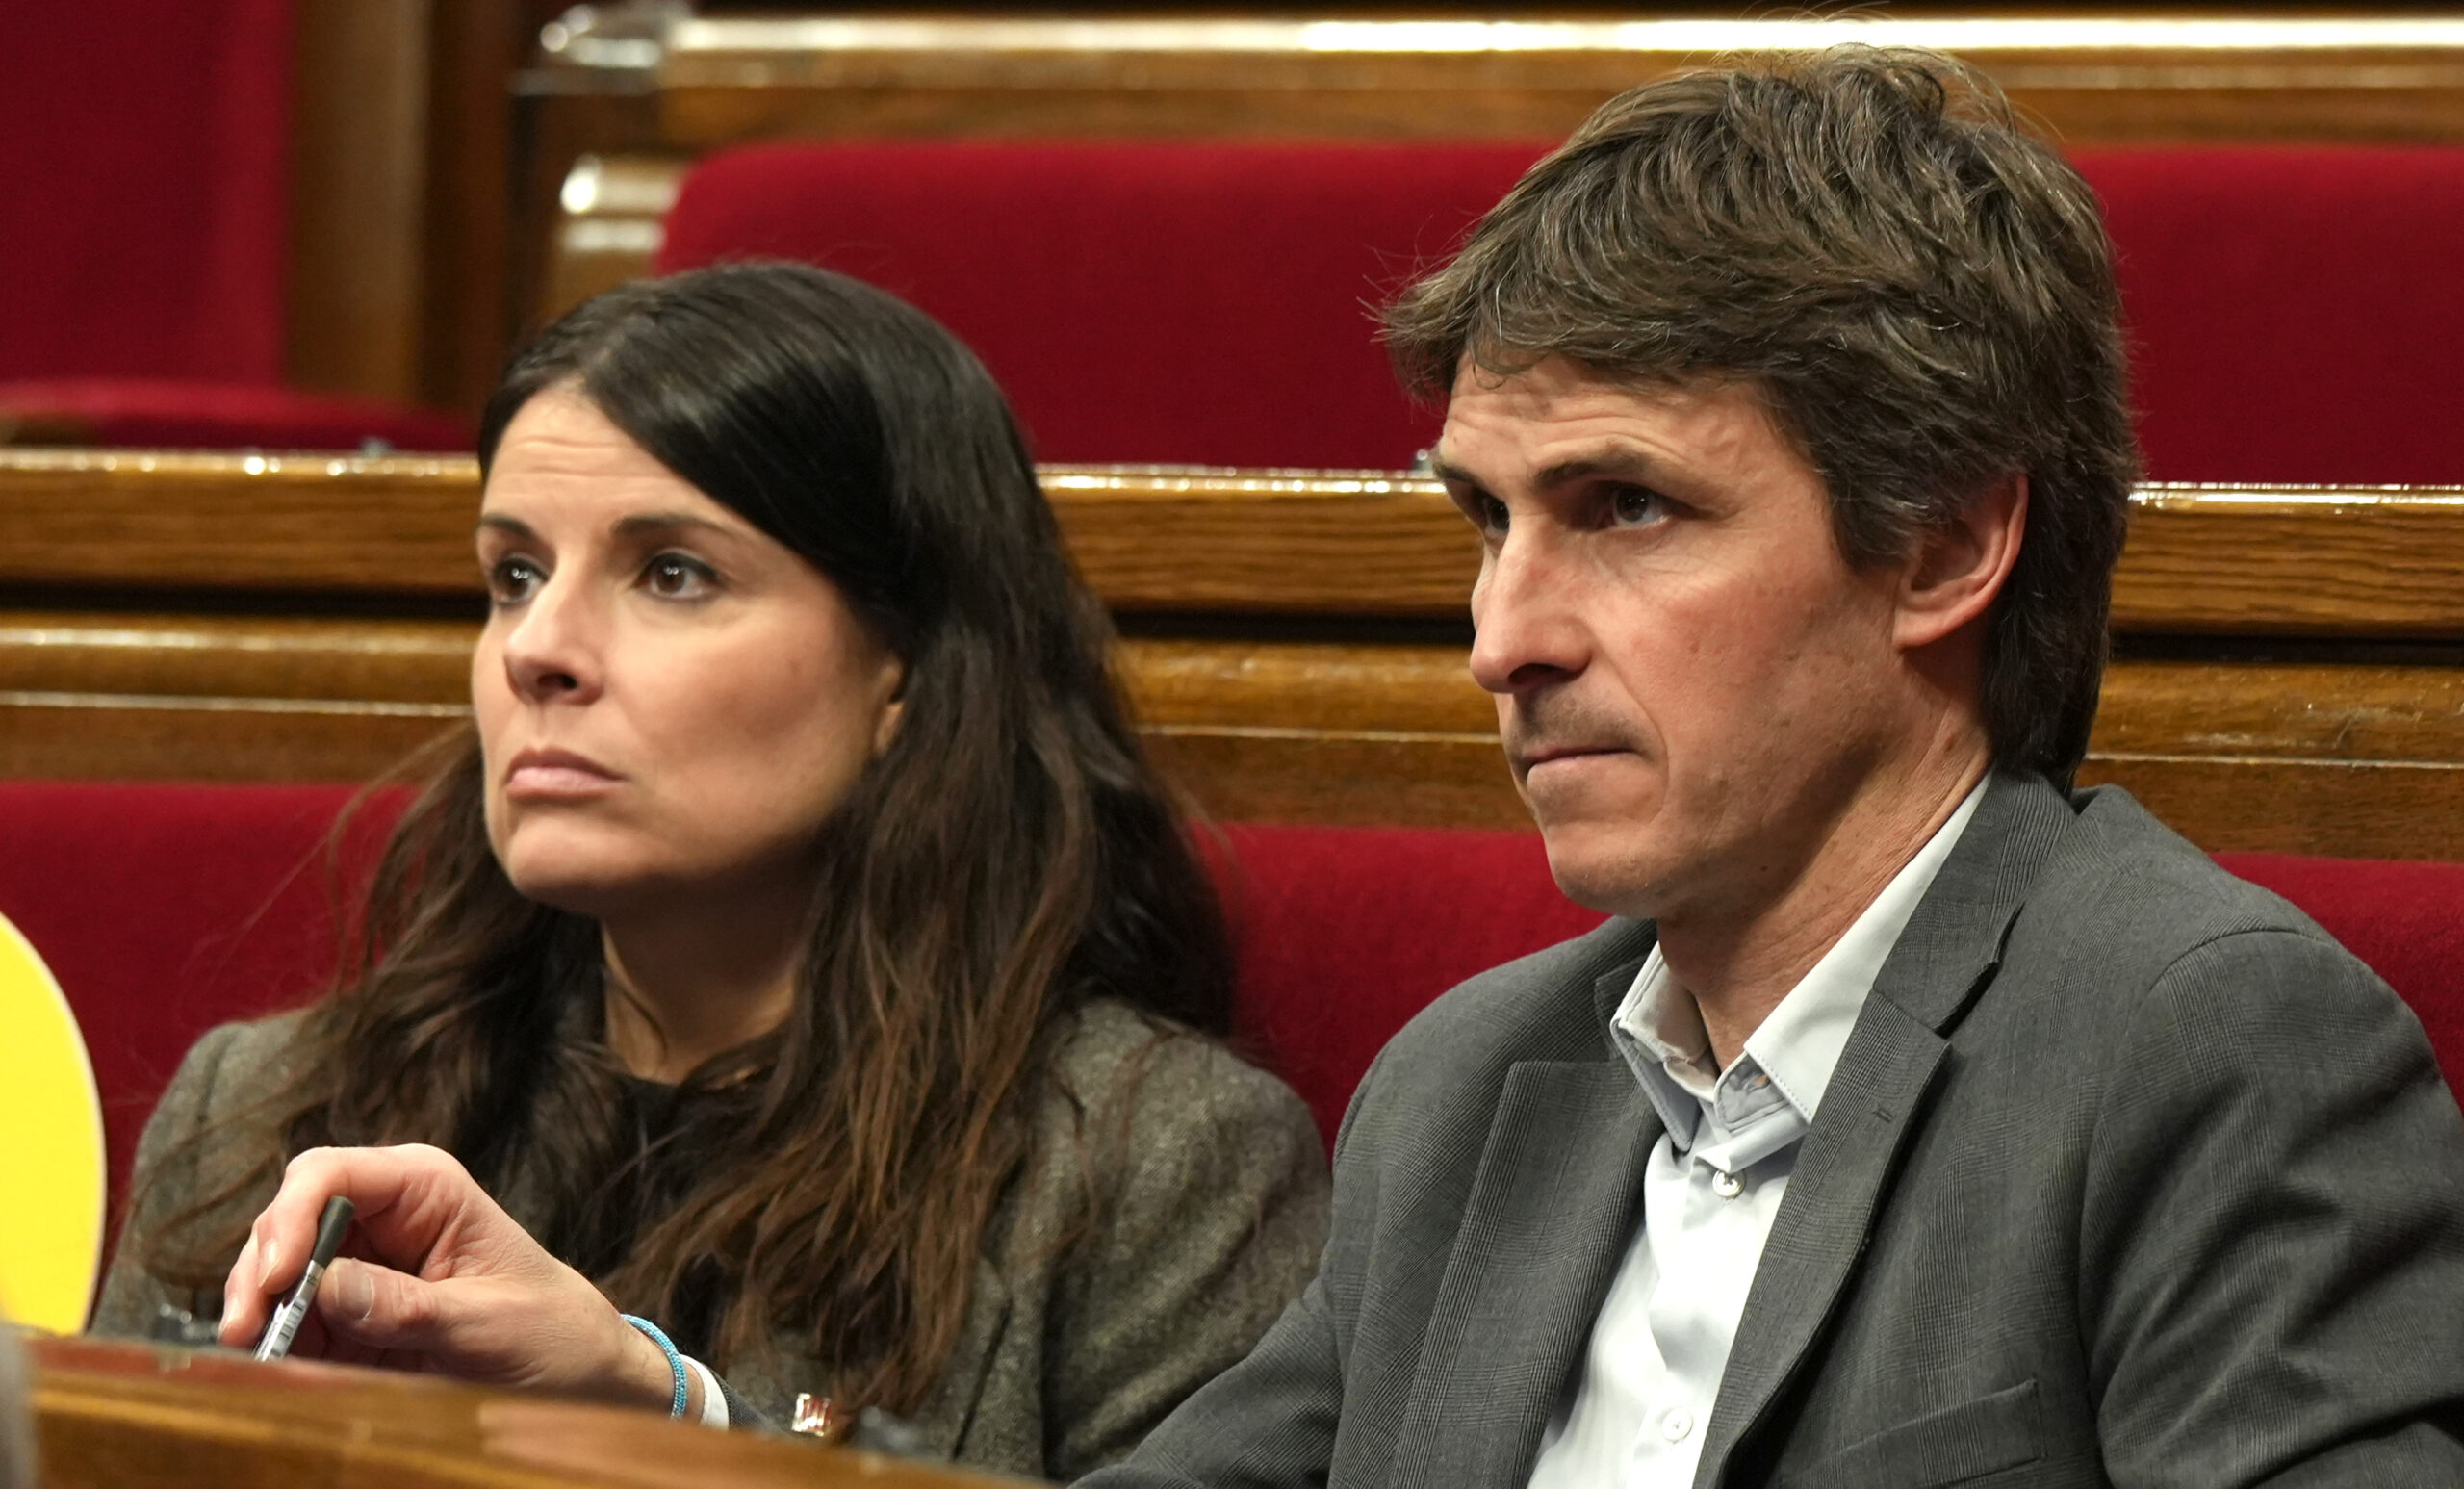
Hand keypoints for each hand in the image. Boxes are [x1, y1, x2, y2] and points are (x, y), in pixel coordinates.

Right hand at [218, 1144, 677, 1409]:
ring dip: (258, 1314)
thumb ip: (407, 1307)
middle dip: (259, 1273)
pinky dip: (275, 1345)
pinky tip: (272, 1372)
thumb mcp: (486, 1322)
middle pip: (287, 1222)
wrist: (575, 1374)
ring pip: (275, 1274)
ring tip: (253, 1359)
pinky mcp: (348, 1316)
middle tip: (246, 1331)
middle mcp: (382, 1216)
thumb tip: (325, 1287)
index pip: (330, 1174)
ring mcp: (359, 1266)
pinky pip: (292, 1323)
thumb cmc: (548, 1330)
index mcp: (425, 1187)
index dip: (289, 1217)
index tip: (275, 1276)